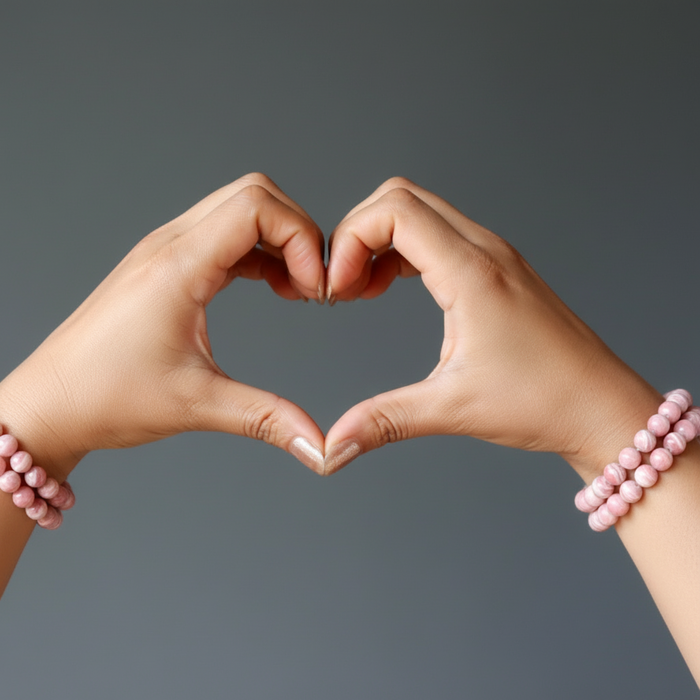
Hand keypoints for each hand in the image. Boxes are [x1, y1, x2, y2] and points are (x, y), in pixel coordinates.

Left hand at [0, 173, 326, 479]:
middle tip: (314, 286)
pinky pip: (225, 237)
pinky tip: (274, 288)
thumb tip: (321, 448)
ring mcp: (166, 251)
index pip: (257, 208)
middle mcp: (170, 245)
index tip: (317, 289)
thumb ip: (268, 419)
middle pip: (254, 195)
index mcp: (178, 266)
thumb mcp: (197, 405)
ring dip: (279, 242)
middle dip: (298, 233)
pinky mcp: (166, 266)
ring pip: (239, 211)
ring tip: (299, 290)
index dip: (302, 239)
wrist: (48, 405)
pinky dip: (259, 253)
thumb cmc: (104, 398)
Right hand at [323, 178, 660, 477]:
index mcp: (472, 272)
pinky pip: (440, 237)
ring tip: (362, 290)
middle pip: (402, 198)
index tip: (338, 290)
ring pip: (421, 213)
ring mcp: (494, 256)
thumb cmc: (544, 401)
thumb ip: (384, 420)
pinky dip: (405, 252)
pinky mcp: (498, 271)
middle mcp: (484, 251)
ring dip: (380, 241)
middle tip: (344, 286)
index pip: (394, 211)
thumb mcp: (453, 408)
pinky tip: (392, 288)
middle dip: (358, 233)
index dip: (351, 240)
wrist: (601, 407)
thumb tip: (334, 445)